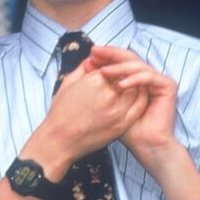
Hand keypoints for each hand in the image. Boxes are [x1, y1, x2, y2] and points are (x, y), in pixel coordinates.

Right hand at [24, 61, 147, 180]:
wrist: (60, 140)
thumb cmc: (60, 111)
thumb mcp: (68, 82)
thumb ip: (83, 68)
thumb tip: (93, 59)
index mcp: (95, 80)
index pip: (111, 65)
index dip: (108, 65)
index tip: (104, 69)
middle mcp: (109, 94)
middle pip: (126, 76)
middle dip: (122, 74)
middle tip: (117, 76)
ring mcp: (117, 111)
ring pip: (136, 90)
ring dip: (133, 84)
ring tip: (126, 85)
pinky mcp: (122, 125)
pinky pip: (139, 107)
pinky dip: (139, 99)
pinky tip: (132, 98)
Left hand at [84, 46, 178, 171]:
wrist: (145, 146)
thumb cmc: (125, 127)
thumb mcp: (108, 100)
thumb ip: (99, 81)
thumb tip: (86, 63)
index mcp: (134, 76)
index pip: (120, 59)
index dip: (105, 56)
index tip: (90, 55)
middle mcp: (147, 75)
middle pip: (128, 57)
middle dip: (110, 54)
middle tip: (95, 51)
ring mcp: (158, 79)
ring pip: (136, 65)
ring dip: (119, 67)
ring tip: (103, 71)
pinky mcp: (168, 85)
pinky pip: (148, 77)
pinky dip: (133, 79)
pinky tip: (120, 85)